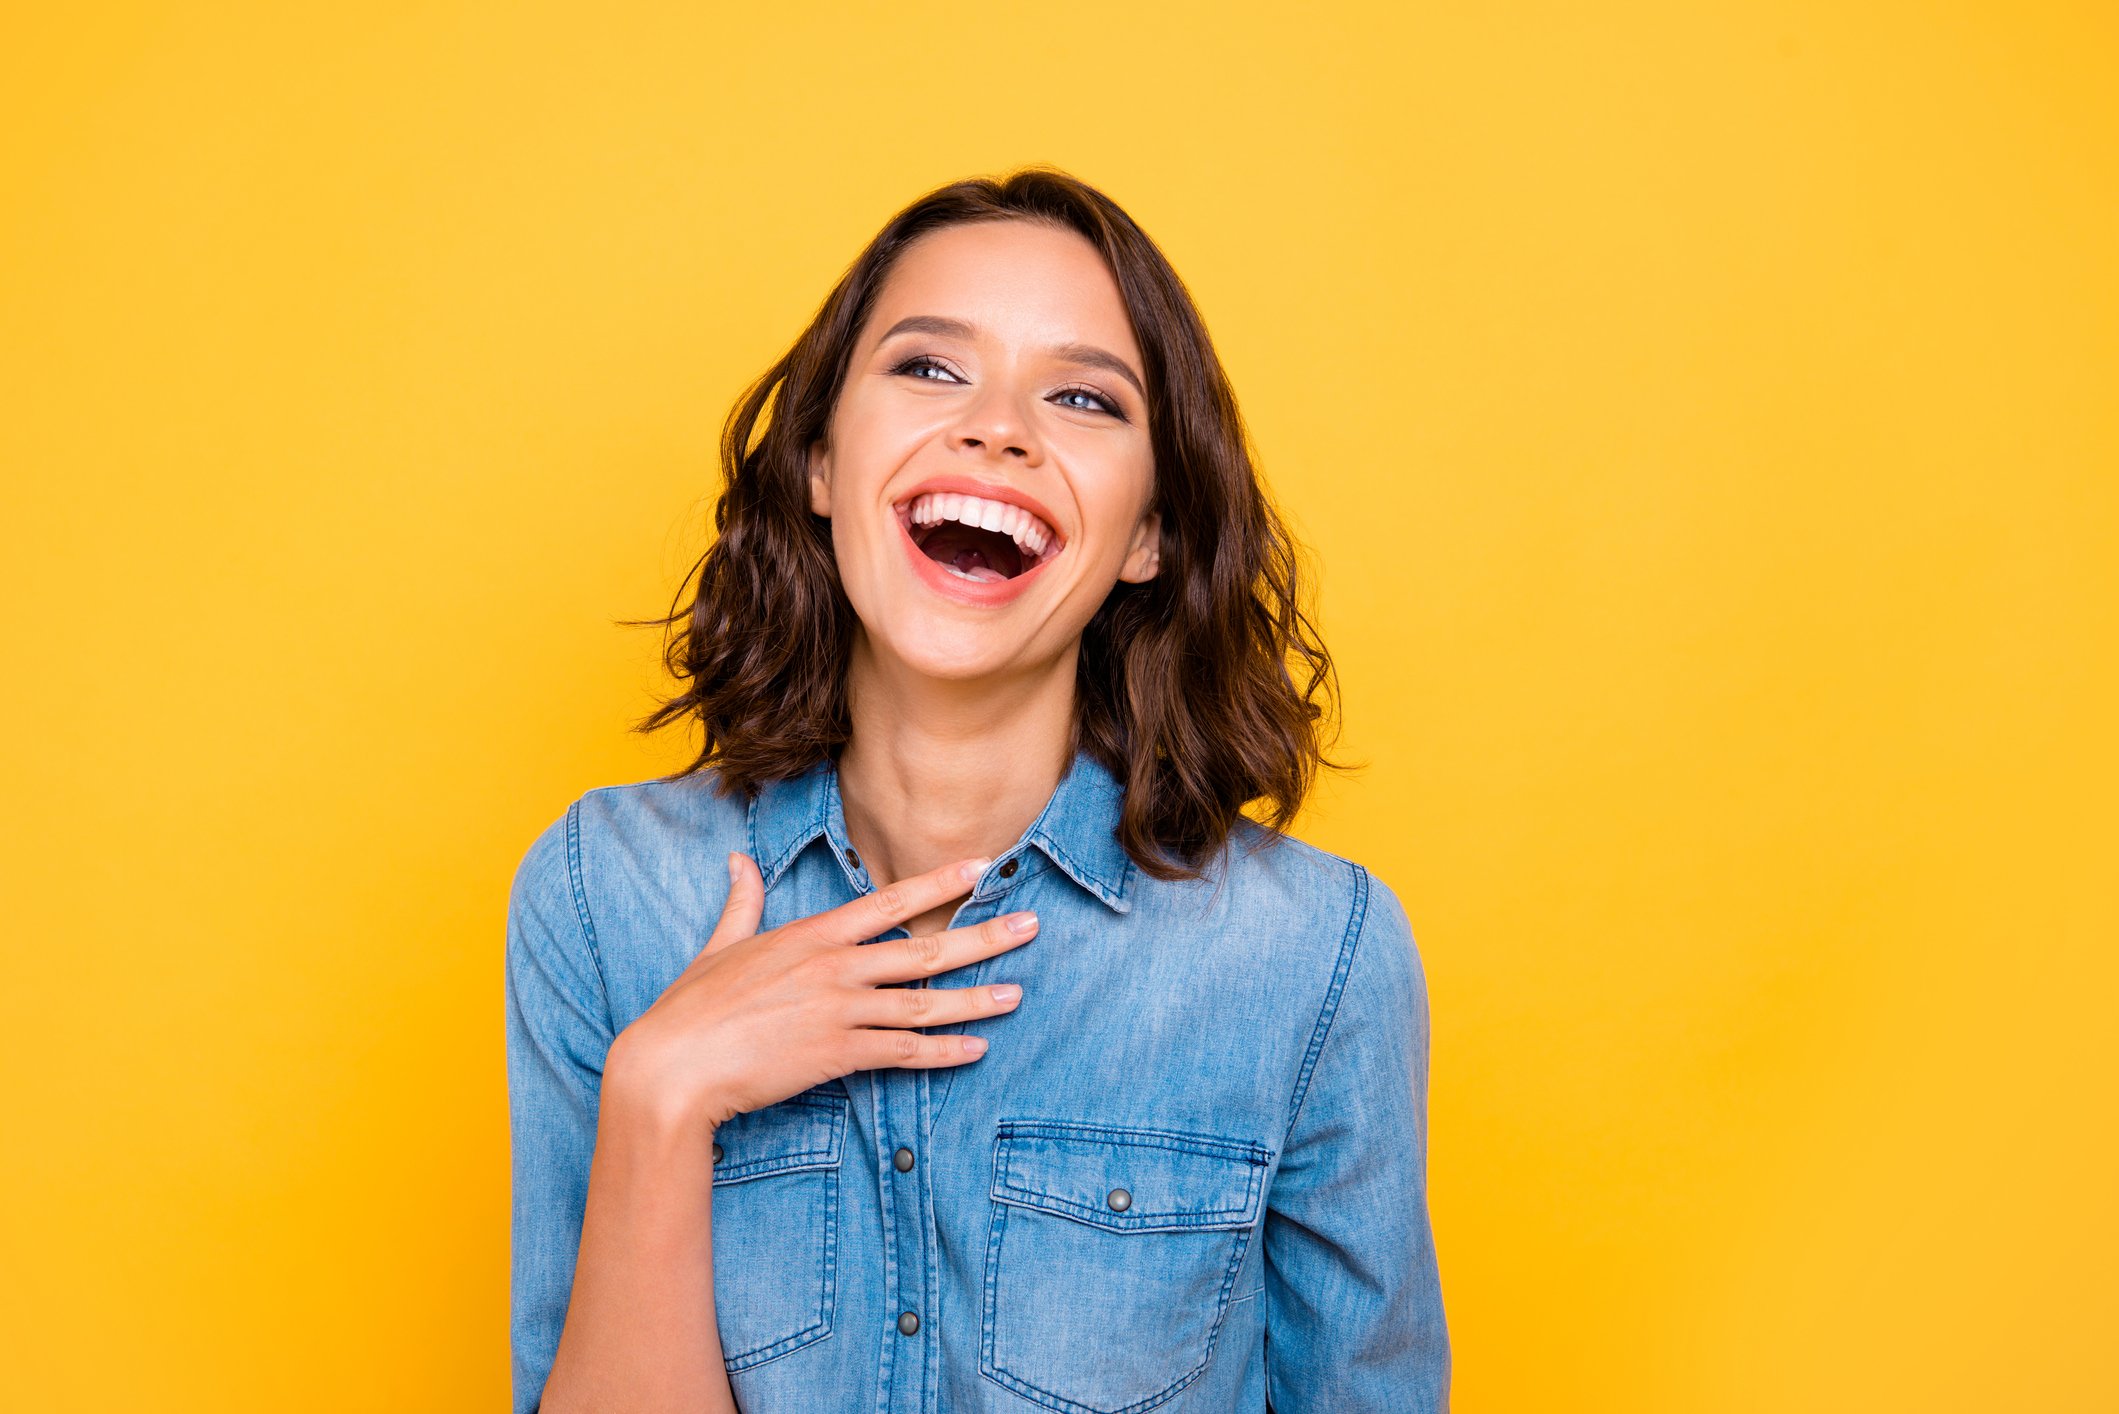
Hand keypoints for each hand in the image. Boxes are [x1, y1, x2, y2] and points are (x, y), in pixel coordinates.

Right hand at [607, 851, 1036, 1132]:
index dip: (939, 882)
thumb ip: (742, 901)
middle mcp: (835, 967)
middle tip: (1032, 927)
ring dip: (976, 1000)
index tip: (981, 867)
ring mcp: (840, 1010)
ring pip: (925, 1003)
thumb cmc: (691, 1008)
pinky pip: (904, 1052)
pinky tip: (976, 1051)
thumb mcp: (720, 944)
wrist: (674, 1066)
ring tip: (1017, 994)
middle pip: (926, 949)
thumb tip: (739, 860)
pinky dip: (944, 1053)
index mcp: (812, 935)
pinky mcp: (838, 1054)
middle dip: (984, 938)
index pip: (890, 901)